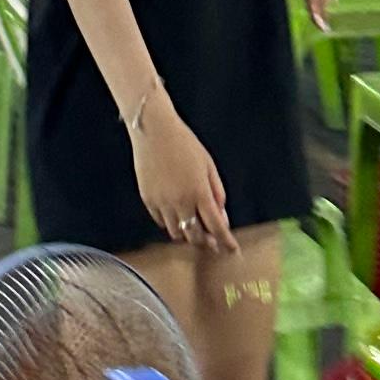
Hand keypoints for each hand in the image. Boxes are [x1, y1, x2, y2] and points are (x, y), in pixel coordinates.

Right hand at [130, 95, 233, 251]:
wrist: (154, 130)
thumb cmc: (184, 143)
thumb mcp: (209, 165)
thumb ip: (217, 192)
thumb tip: (221, 215)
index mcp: (199, 192)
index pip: (217, 227)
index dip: (226, 242)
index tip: (232, 250)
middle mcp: (180, 202)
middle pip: (195, 236)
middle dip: (206, 242)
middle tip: (212, 241)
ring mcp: (162, 202)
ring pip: (176, 233)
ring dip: (188, 234)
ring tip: (193, 226)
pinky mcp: (148, 200)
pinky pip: (161, 221)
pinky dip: (171, 223)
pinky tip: (176, 214)